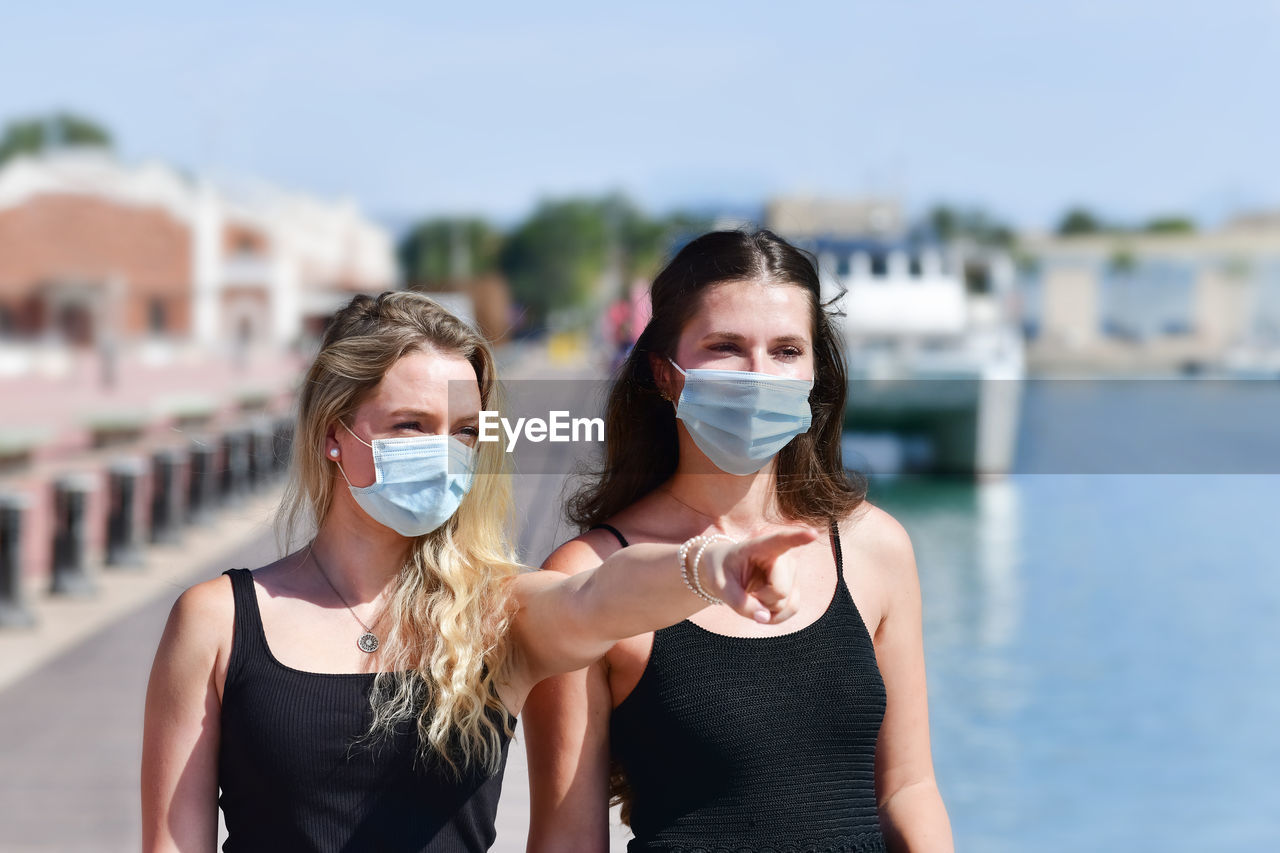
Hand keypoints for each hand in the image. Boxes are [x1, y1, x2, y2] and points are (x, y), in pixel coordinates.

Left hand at [698, 528, 817, 623]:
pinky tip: (762, 608)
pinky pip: (792, 609)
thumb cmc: (721, 572)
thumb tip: (764, 617)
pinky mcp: (795, 586)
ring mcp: (792, 571)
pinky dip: (775, 616)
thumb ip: (740, 603)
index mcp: (760, 546)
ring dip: (766, 609)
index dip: (798, 537)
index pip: (780, 541)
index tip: (812, 533)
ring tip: (753, 595)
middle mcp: (783, 556)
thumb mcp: (720, 586)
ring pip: (786, 603)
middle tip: (745, 590)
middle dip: (760, 600)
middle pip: (780, 591)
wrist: (727, 572)